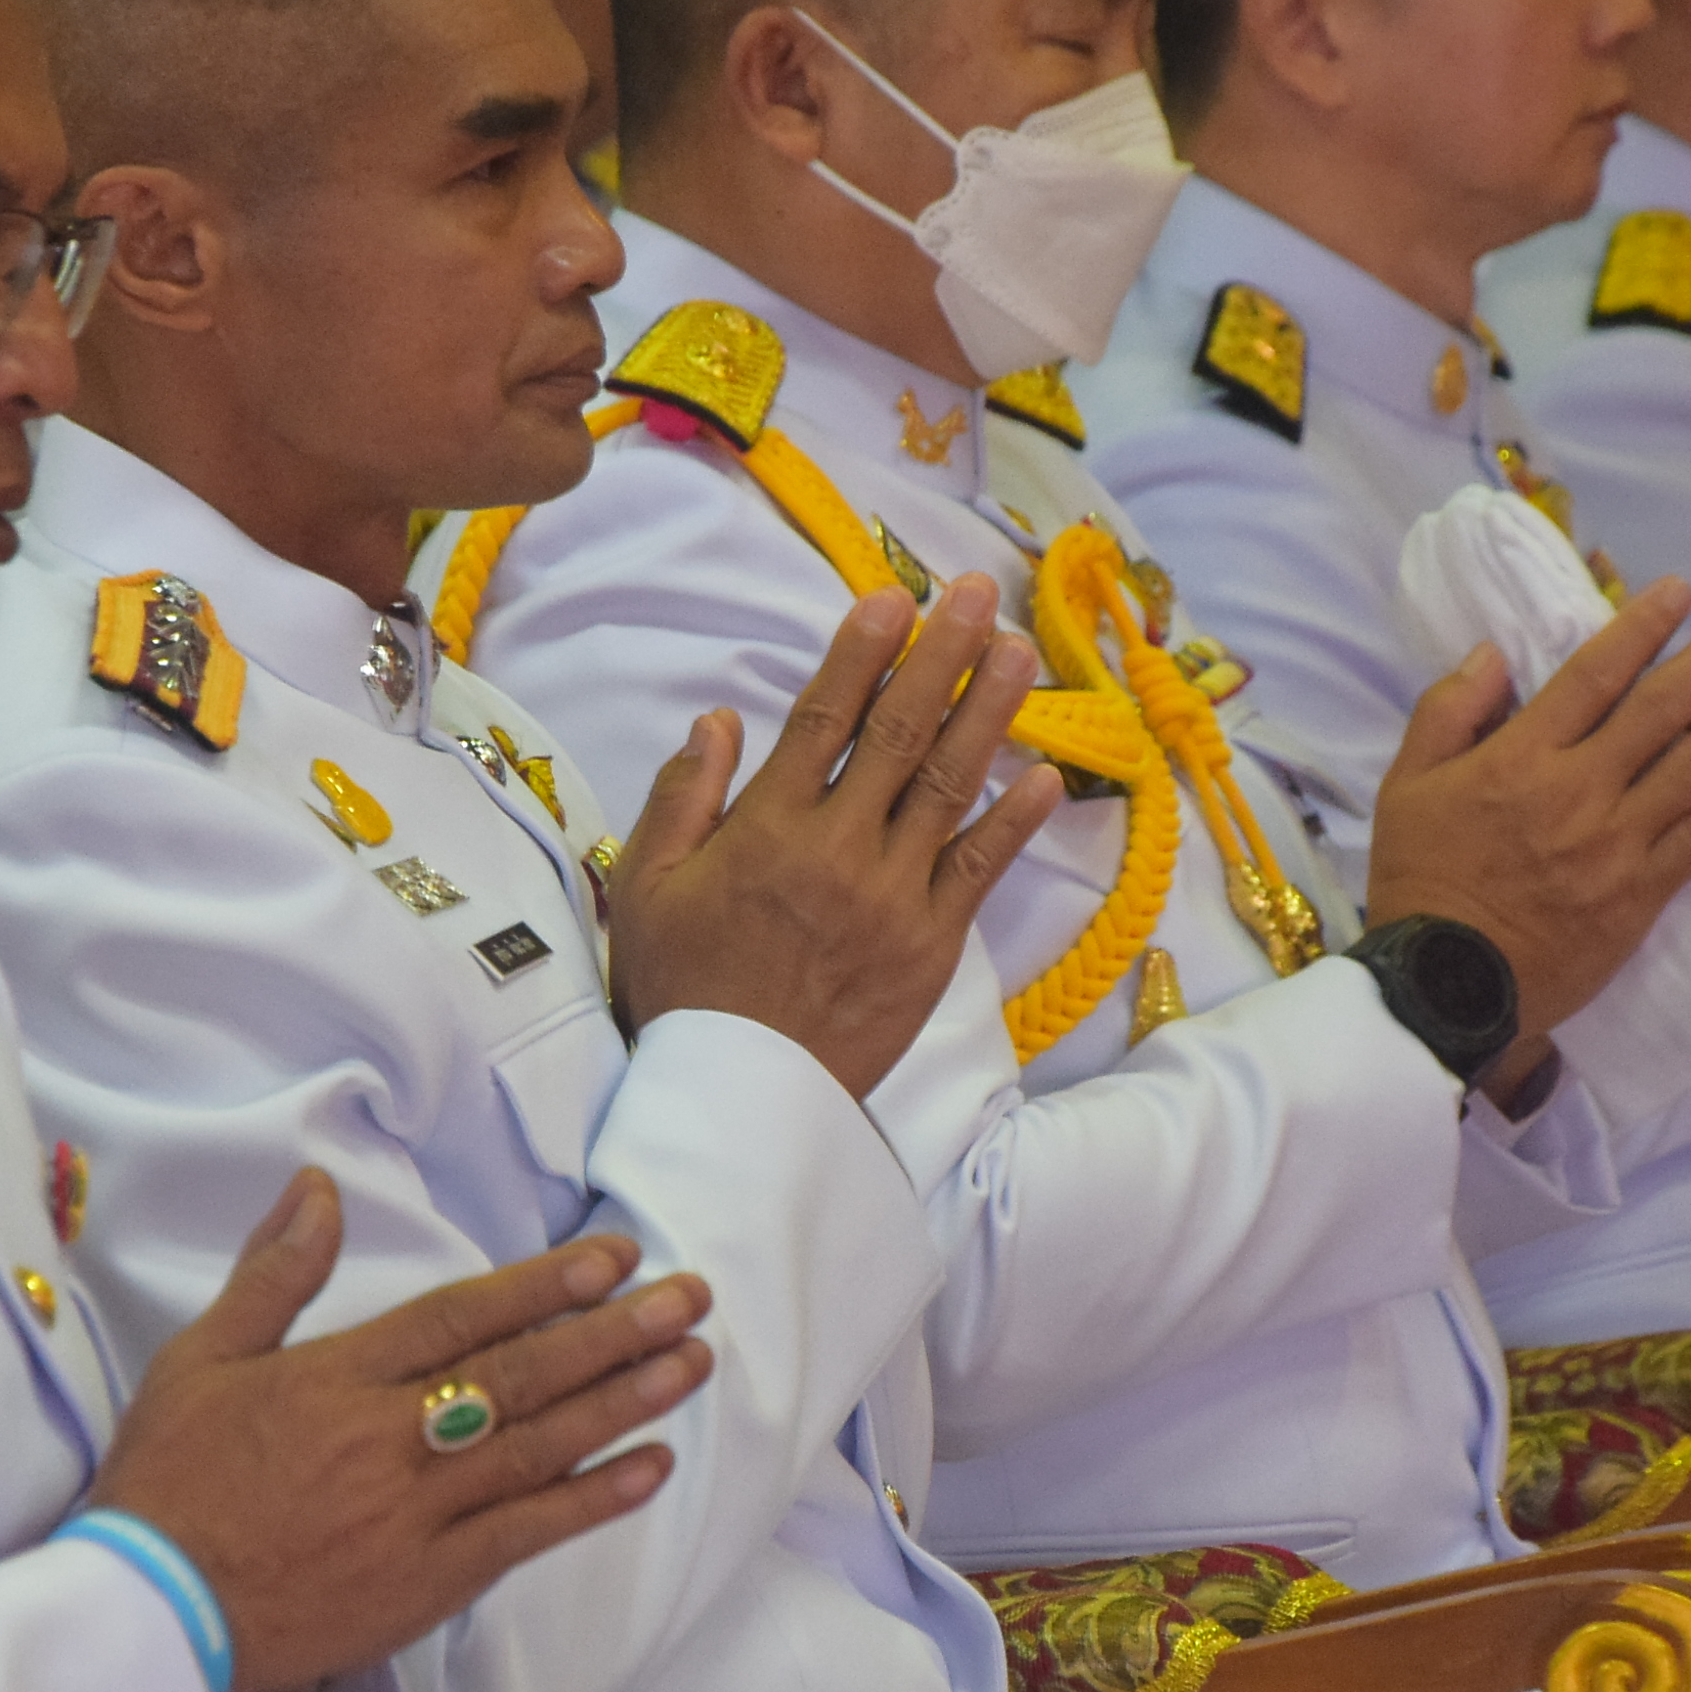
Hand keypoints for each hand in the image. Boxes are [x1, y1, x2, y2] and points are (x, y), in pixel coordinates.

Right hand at [94, 1175, 717, 1691]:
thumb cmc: (167, 1480)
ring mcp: (415, 1515)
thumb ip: (272, 1273)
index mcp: (338, 1377)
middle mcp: (389, 1439)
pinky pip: (526, 1535)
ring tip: (691, 1363)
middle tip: (691, 1298)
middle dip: (614, 1332)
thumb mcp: (200, 1357)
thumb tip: (319, 1186)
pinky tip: (651, 1468)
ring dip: (624, 1404)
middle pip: (521, 1375)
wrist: (147, 1608)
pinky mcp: (427, 1583)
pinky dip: (593, 1501)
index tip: (613, 1257)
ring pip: (538, 1448)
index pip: (461, 1317)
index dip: (543, 1285)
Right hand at [604, 574, 1063, 1095]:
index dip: (862, 653)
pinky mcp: (930, 945)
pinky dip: (1014, 821)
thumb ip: (682, 797)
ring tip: (1018, 652)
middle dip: (941, 655)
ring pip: (948, 786)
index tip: (894, 597)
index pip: (824, 719)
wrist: (735, 1096)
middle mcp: (839, 851)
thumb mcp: (646, 888)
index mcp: (767, 830)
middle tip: (976, 594)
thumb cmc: (680, 988)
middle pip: (899, 733)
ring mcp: (893, 897)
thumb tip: (719, 719)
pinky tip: (1044, 773)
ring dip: (987, 713)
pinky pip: (980, 870)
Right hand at [1362, 577, 1690, 1042]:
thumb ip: (1447, 711)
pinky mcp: (1639, 895)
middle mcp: (1578, 791)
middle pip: (1660, 711)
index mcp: (1520, 758)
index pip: (1591, 677)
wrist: (1443, 985)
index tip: (1681, 589)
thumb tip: (1492, 653)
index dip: (1639, 628)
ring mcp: (1616, 844)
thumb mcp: (1406, 785)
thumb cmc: (1420, 881)